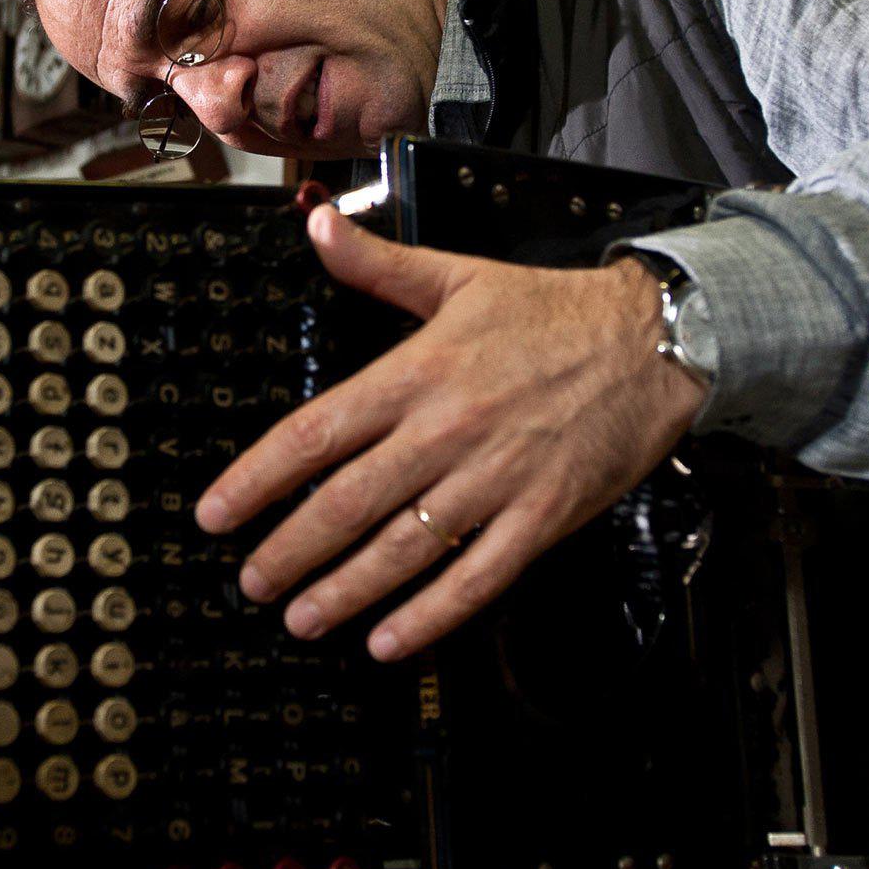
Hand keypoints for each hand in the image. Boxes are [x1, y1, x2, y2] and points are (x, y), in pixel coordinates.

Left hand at [195, 205, 707, 661]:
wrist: (654, 338)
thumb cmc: (552, 311)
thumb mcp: (458, 274)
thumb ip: (378, 263)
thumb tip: (317, 227)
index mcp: (416, 373)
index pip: (314, 434)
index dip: (255, 480)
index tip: (215, 515)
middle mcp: (445, 432)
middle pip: (346, 504)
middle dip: (288, 551)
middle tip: (251, 583)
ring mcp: (494, 479)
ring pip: (402, 550)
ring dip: (344, 592)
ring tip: (301, 618)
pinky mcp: (541, 516)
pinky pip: (476, 577)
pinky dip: (429, 616)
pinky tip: (390, 642)